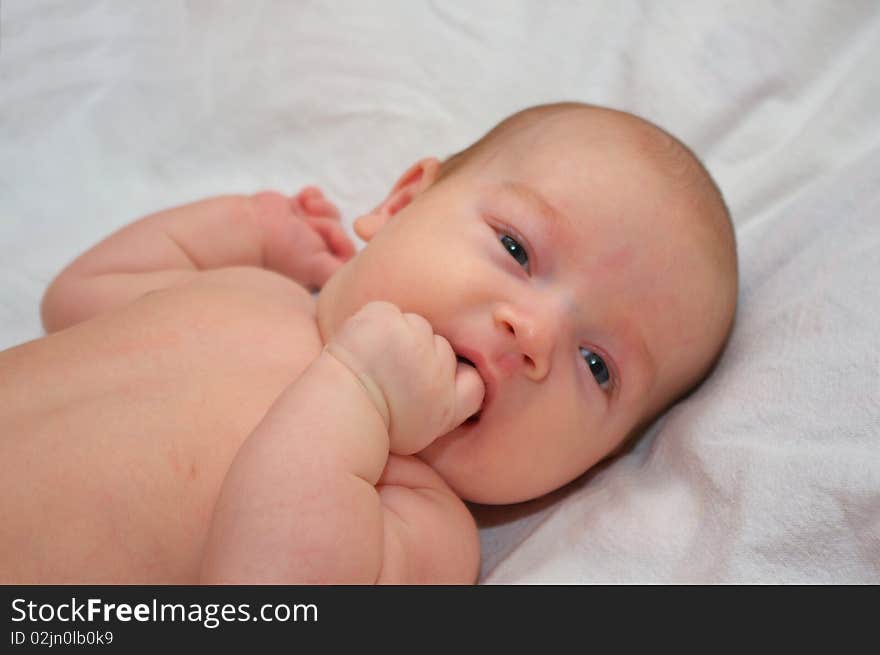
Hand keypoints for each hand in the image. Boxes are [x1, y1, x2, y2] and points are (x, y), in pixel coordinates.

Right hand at [251, 187, 355, 289]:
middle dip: (325, 223)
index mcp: (318, 270)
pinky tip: (300, 200)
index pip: (348, 252)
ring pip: (330, 212)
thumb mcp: (320, 268)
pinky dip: (311, 196)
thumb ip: (341, 272)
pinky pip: (315, 198)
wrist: (246, 228)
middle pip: (340, 229)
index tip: (321, 238)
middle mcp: (312, 252)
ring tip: (301, 213)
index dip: (339, 239)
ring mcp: (301, 230)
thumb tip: (357, 272)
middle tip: (304, 227)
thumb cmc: (281, 250)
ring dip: (319, 208)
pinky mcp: (292, 212)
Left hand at [324, 301, 484, 454]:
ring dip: (402, 337)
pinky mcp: (384, 318)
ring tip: (378, 361)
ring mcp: (411, 340)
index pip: (474, 381)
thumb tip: (472, 374)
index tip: (426, 392)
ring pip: (418, 327)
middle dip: (423, 358)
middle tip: (394, 378)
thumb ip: (457, 403)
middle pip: (443, 348)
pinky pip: (389, 313)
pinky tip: (366, 345)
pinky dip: (378, 323)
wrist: (333, 412)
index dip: (454, 384)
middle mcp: (436, 370)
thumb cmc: (374, 426)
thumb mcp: (427, 431)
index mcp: (448, 403)